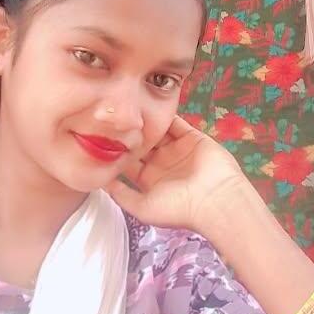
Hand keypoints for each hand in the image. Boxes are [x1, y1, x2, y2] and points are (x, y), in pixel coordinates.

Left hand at [106, 115, 247, 233]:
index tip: (99, 140)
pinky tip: (150, 104)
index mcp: (149, 180)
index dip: (115, 152)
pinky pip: (175, 123)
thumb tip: (101, 183)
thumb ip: (121, 195)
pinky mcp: (191, 138)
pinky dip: (165, 114)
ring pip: (156, 132)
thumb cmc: (178, 209)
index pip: (128, 162)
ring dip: (144, 122)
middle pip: (140, 144)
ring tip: (128, 109)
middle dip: (128, 134)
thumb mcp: (142, 208)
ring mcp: (176, 149)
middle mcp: (161, 164)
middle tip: (112, 120)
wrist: (214, 201)